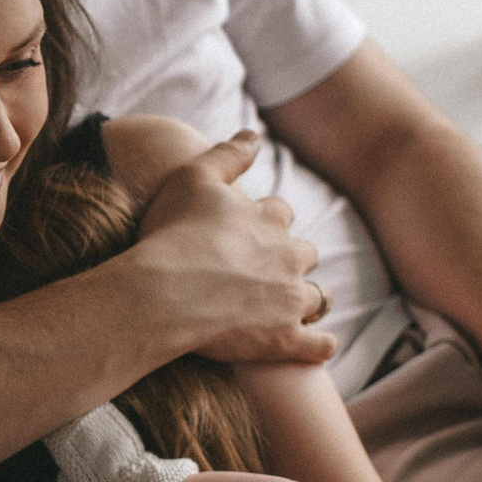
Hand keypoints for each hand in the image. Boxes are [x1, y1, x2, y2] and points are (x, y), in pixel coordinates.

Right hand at [131, 129, 333, 366]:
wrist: (162, 294)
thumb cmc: (172, 235)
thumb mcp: (193, 176)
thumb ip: (228, 154)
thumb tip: (255, 134)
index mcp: (270, 219)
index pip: (281, 214)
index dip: (267, 222)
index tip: (250, 232)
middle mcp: (289, 257)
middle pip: (305, 255)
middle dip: (293, 260)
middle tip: (270, 270)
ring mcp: (290, 300)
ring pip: (319, 298)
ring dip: (311, 300)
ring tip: (295, 307)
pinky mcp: (285, 340)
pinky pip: (318, 345)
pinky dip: (319, 345)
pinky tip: (316, 346)